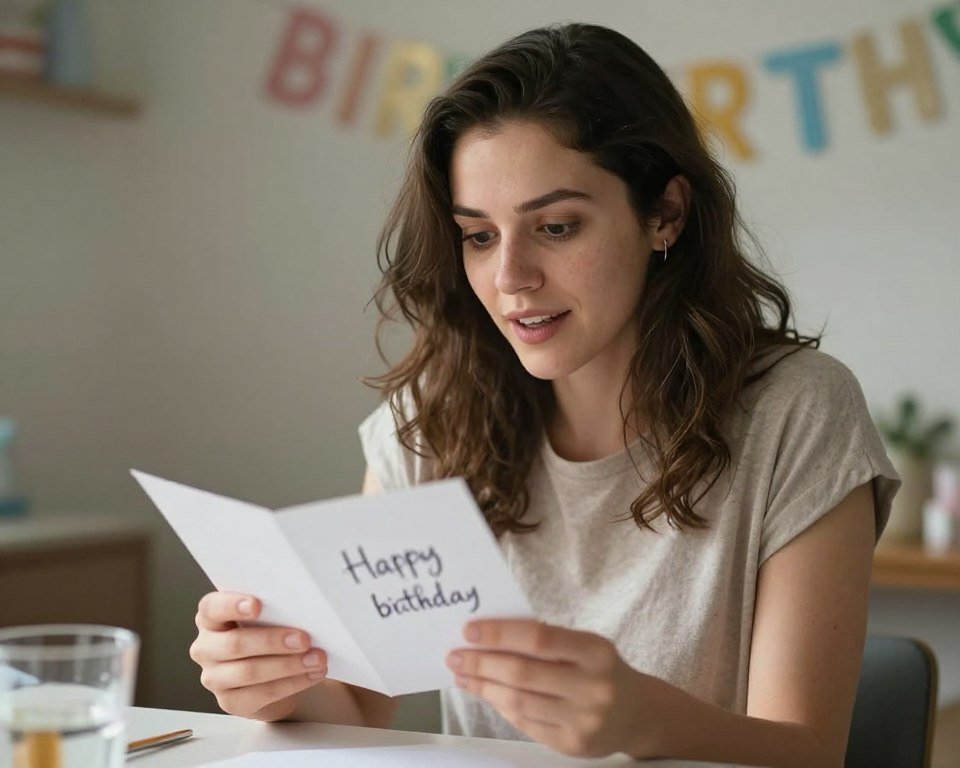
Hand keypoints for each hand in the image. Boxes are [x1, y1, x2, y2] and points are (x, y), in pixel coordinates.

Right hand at [189, 591, 327, 721]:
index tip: (257, 604)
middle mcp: (206, 648)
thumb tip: (302, 607)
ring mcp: (214, 678)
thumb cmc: (267, 635)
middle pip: (234, 644)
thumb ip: (272, 610)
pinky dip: (293, 683)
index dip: (232, 605)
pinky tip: (312, 674)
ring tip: (316, 658)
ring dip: (288, 665)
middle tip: (304, 638)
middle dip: (272, 641)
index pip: (211, 608)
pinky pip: (263, 694)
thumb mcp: (265, 618)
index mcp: (210, 619)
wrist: (271, 675)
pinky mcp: (230, 703)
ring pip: (249, 672)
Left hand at [446, 619, 652, 757]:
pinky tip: (486, 693)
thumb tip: (487, 636)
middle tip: (454, 655)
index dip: (500, 634)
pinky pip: (526, 723)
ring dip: (484, 687)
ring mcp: (584, 720)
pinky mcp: (573, 745)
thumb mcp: (584, 645)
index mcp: (596, 651)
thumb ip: (544, 640)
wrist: (639, 713)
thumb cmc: (600, 669)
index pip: (539, 638)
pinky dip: (501, 706)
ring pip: (519, 702)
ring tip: (463, 674)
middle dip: (482, 663)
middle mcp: (593, 687)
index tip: (468, 630)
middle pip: (523, 674)